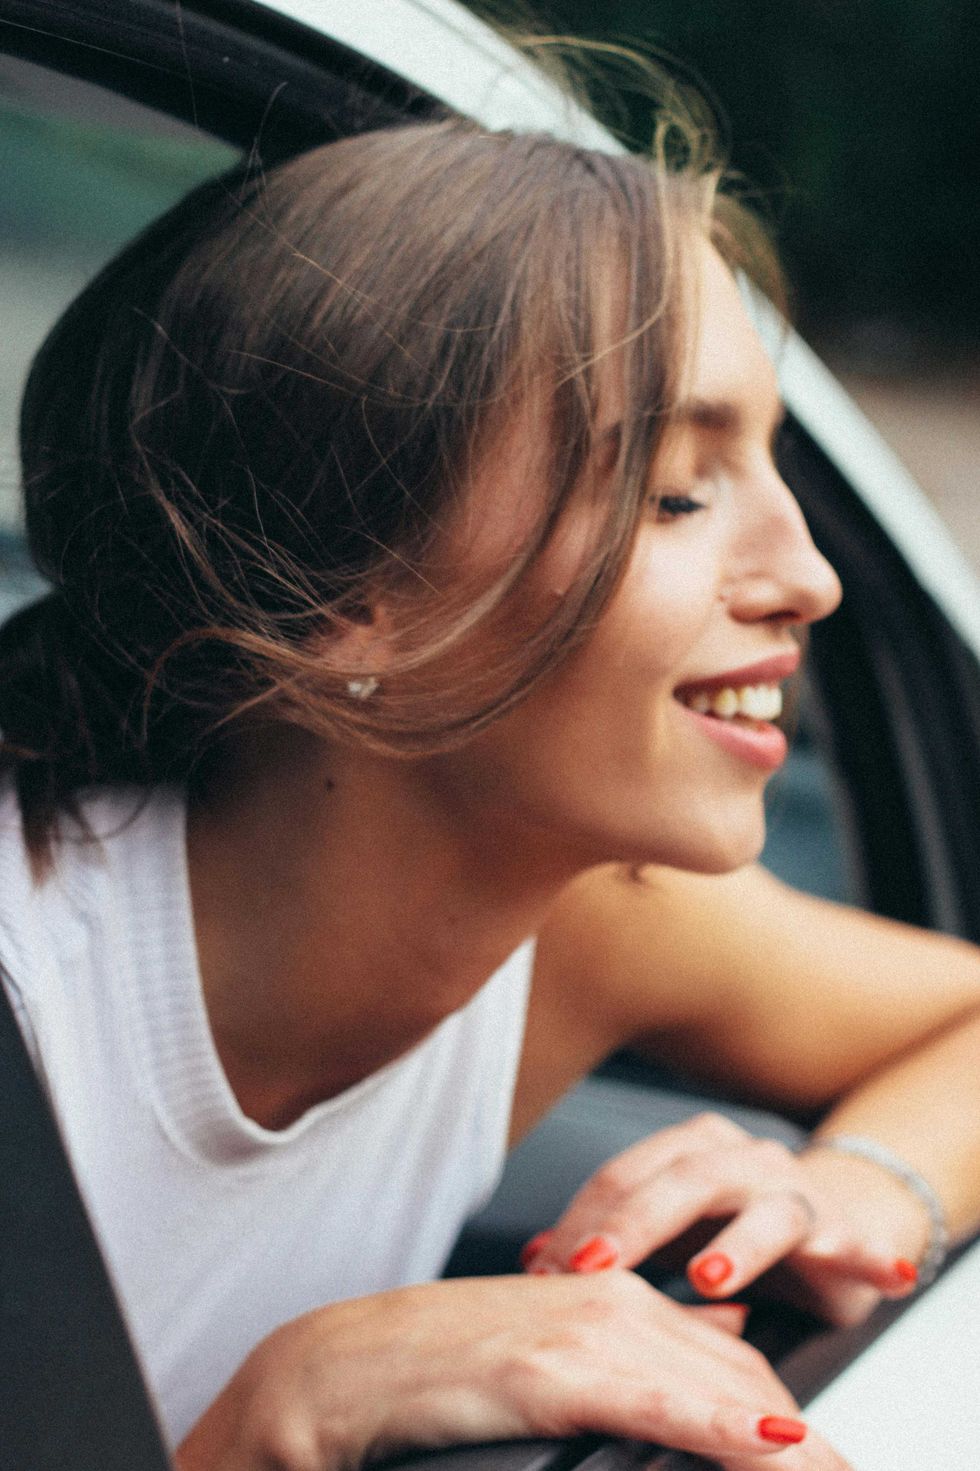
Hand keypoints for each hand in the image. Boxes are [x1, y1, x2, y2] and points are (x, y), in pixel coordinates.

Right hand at [175, 1271, 851, 1469]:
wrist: (341, 1368)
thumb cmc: (433, 1369)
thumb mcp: (543, 1347)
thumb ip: (621, 1346)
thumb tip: (703, 1335)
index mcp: (609, 1295)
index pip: (730, 1353)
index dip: (780, 1412)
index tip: (816, 1456)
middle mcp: (609, 1302)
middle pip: (740, 1369)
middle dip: (796, 1432)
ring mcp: (583, 1332)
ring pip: (717, 1383)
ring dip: (780, 1436)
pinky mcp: (552, 1371)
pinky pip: (661, 1402)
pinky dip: (724, 1426)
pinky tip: (769, 1445)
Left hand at [520, 1112, 924, 1326]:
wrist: (833, 1219)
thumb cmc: (735, 1226)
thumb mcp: (665, 1235)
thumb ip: (605, 1243)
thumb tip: (530, 1262)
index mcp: (688, 1149)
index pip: (623, 1176)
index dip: (581, 1222)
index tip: (544, 1269)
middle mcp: (740, 1158)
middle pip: (681, 1181)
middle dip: (634, 1225)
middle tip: (593, 1267)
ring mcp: (795, 1190)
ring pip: (764, 1209)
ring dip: (738, 1244)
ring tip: (708, 1278)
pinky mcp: (845, 1232)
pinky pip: (856, 1244)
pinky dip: (871, 1258)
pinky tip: (880, 1276)